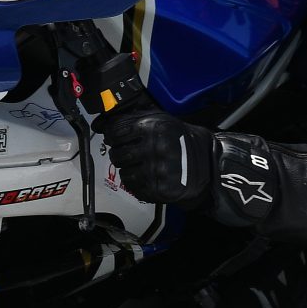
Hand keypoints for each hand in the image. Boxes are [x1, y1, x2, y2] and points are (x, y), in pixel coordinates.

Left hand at [94, 109, 213, 205]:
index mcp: (152, 127)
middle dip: (119, 154)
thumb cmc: (177, 138)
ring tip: (141, 165)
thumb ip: (131, 118)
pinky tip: (146, 175)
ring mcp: (157, 170)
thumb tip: (102, 124)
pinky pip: (133, 187)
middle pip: (117, 154)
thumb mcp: (159, 119)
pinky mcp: (159, 189)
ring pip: (123, 172)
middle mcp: (154, 148)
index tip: (115, 139)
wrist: (203, 161)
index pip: (115, 133)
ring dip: (128, 169)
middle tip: (128, 153)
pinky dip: (136, 182)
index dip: (112, 137)